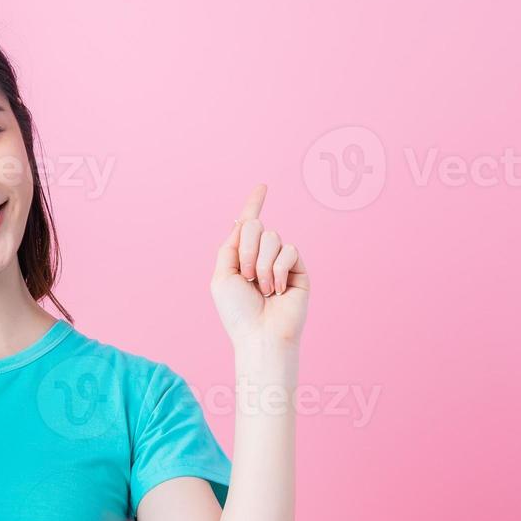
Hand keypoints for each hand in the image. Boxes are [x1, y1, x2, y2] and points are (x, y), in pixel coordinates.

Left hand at [210, 183, 309, 347]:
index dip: (254, 204)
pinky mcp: (298, 269)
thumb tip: (241, 221)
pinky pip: (289, 251)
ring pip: (273, 238)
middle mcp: (262, 256)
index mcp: (241, 257)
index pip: (248, 225)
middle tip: (247, 276)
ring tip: (263, 289)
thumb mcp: (222, 276)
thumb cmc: (238, 312)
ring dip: (262, 265)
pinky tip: (278, 290)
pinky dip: (278, 271)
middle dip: (247, 250)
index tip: (262, 186)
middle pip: (256, 227)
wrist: (260, 334)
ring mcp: (281, 262)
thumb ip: (230, 246)